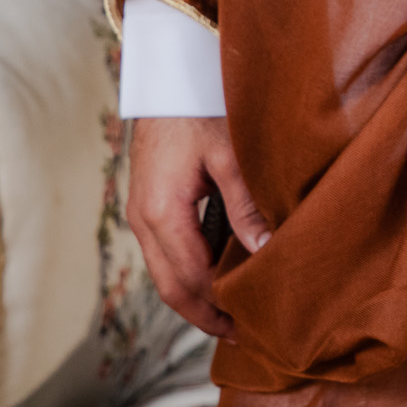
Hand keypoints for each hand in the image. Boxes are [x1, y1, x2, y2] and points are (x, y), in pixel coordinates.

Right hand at [127, 116, 270, 339]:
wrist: (169, 73)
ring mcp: (142, 210)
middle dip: (203, 314)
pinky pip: (165, 250)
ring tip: (232, 310)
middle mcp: (144, 218)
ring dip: (195, 295)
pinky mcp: (148, 200)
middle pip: (171, 286)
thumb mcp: (229, 154)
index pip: (190, 280)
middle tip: (240, 333)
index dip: (217, 309)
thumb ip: (245, 205)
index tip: (247, 326)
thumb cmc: (200, 107)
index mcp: (161, 212)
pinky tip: (217, 271)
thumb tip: (264, 252)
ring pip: (165, 270)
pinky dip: (188, 269)